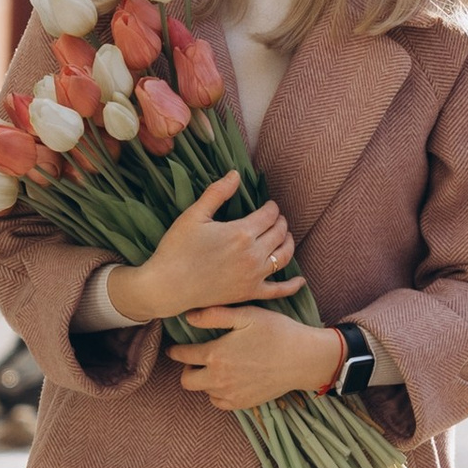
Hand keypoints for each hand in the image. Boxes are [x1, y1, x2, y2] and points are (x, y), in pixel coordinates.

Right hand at [108, 173, 300, 327]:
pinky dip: (292, 285)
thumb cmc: (177, 248)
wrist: (167, 286)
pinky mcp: (249, 293)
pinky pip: (278, 291)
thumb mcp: (194, 215)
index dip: (272, 207)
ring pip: (284, 256)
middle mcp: (253, 254)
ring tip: (284, 236)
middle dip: (280, 222)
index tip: (268, 205)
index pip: (269, 215)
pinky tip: (300, 280)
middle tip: (275, 218)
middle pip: (279, 233)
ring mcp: (253, 276)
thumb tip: (236, 174)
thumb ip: (217, 193)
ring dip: (288, 243)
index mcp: (241, 232)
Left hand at [176, 305, 345, 409]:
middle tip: (197, 359)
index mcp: (215, 354)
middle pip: (187, 380)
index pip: (182, 355)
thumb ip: (214, 315)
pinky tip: (229, 380)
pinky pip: (219, 402)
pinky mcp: (242, 404)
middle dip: (187, 368)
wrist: (303, 358)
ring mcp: (230, 394)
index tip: (175, 348)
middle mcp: (218, 378)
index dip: (176, 350)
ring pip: (203, 391)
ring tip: (217, 367)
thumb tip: (188, 316)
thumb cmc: (276, 331)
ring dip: (205, 380)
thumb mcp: (246, 315)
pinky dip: (218, 393)